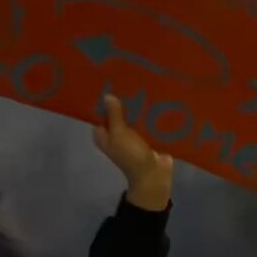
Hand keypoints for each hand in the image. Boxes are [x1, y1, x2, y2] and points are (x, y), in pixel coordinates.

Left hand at [93, 95, 172, 210]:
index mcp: (103, 135)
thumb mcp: (119, 134)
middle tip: (131, 82)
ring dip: (138, 108)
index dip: (105, 100)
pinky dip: (149, 116)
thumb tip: (107, 96)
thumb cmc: (131, 155)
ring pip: (132, 118)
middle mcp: (115, 135)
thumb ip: (114, 115)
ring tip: (145, 87)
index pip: (100, 113)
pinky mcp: (146, 137)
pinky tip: (156, 101)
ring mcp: (131, 137)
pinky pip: (146, 123)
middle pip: (117, 114)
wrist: (153, 174)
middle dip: (124, 102)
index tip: (111, 84)